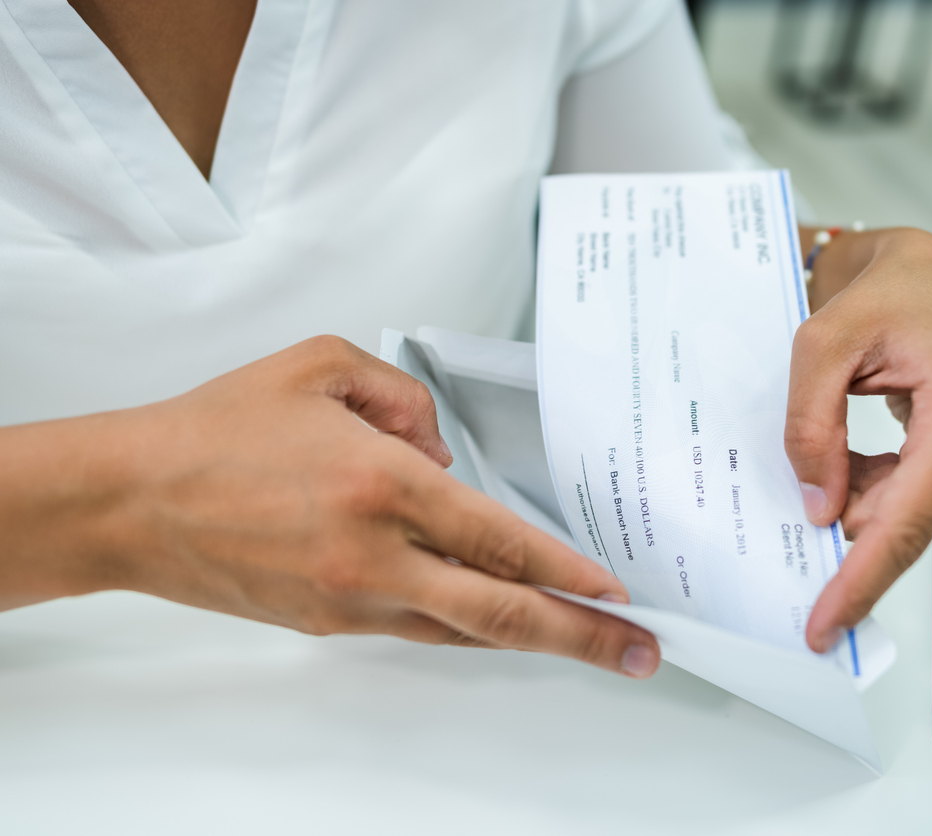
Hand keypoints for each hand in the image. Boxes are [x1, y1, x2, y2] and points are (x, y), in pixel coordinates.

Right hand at [0, 336, 659, 677]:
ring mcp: (351, 600)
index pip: (500, 539)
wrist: (135, 499)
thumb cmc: (219, 431)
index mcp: (380, 484)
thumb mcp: (322, 366)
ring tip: (584, 640)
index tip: (614, 589)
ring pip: (463, 630)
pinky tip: (495, 617)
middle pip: (500, 611)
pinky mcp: (329, 624)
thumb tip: (443, 453)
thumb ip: (405, 399)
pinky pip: (417, 629)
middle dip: (581, 636)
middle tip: (636, 651)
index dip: (567, 570)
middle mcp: (373, 555)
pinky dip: (464, 624)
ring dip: (529, 636)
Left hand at [787, 228, 931, 651]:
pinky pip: (919, 500)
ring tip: (835, 450)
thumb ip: (812, 427)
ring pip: (907, 515)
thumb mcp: (821, 344)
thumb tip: (819, 506)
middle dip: (846, 533)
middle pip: (904, 524)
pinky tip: (859, 459)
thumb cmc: (888, 292)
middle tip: (795, 523)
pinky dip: (879, 491)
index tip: (824, 626)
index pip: (906, 520)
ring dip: (860, 499)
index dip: (860, 581)